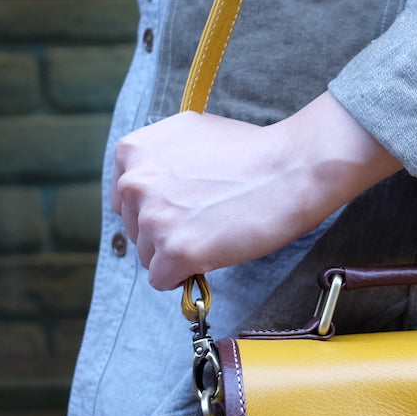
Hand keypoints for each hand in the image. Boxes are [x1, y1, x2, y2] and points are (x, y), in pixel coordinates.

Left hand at [111, 91, 401, 290]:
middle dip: (166, 232)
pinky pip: (162, 280)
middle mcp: (135, 182)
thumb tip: (150, 188)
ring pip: (148, 256)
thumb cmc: (254, 152)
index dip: (157, 209)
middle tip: (207, 221)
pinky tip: (211, 256)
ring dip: (177, 254)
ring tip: (215, 235)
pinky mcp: (175, 251)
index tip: (183, 210)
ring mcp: (154, 218)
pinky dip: (184, 276)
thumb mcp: (191, 136)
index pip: (126, 199)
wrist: (290, 169)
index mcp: (133, 151)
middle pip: (136, 229)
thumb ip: (161, 160)